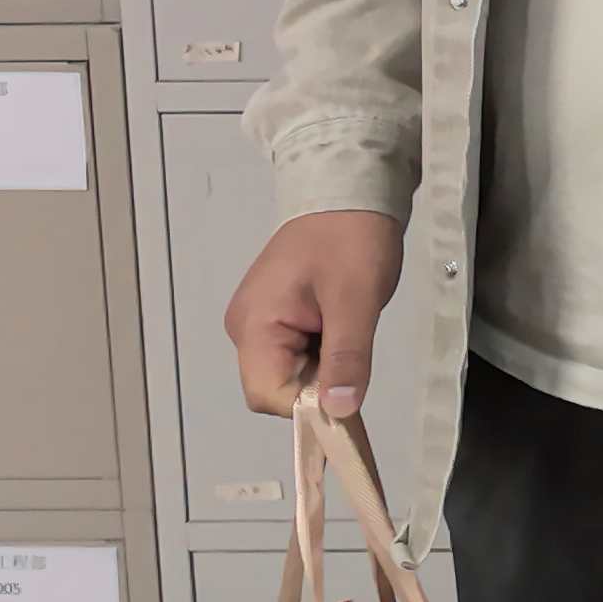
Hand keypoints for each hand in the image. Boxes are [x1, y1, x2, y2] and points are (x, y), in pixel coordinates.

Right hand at [224, 211, 404, 418]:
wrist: (351, 190)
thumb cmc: (351, 239)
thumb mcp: (356, 299)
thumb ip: (346, 357)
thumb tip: (339, 411)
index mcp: (253, 325)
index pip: (268, 394)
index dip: (307, 405)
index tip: (346, 392)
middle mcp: (246, 328)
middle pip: (276, 387)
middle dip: (317, 383)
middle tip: (352, 349)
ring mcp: (260, 321)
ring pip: (289, 371)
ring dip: (323, 366)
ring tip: (349, 329)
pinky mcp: (277, 314)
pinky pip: (296, 351)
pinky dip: (323, 350)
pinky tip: (342, 325)